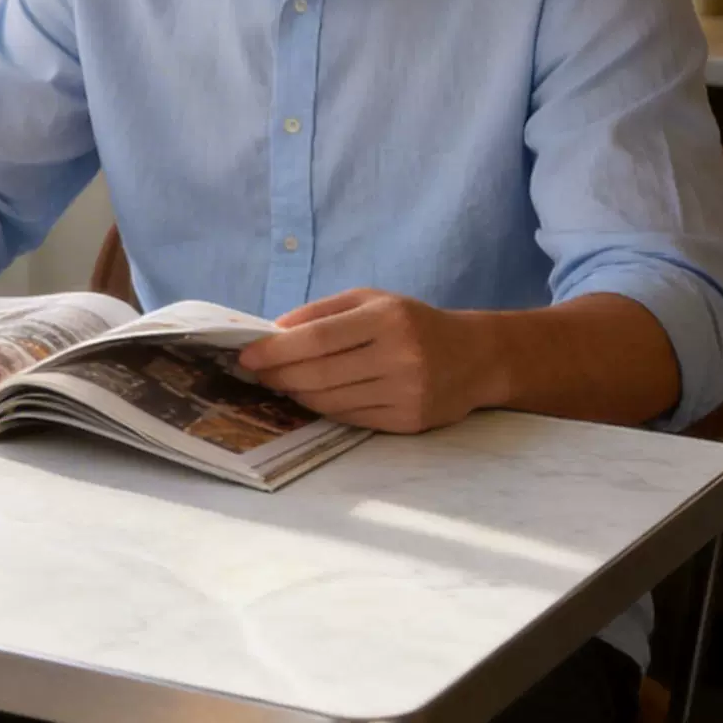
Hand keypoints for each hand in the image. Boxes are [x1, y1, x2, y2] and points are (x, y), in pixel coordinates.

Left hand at [234, 288, 499, 434]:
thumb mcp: (371, 301)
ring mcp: (406, 393)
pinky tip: (311, 397)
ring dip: (296, 394)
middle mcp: (399, 356)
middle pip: (319, 373)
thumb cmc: (413, 323)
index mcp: (386, 319)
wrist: (476, 357)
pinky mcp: (408, 421)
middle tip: (255, 374)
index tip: (246, 356)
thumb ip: (321, 312)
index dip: (276, 350)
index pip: (317, 338)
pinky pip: (349, 418)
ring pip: (330, 401)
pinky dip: (323, 408)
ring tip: (280, 383)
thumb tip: (272, 332)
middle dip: (278, 375)